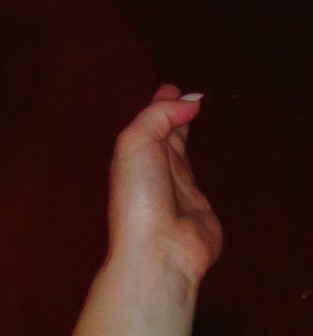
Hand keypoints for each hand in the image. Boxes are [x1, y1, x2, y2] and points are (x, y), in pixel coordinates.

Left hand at [107, 86, 223, 293]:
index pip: (148, 121)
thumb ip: (160, 117)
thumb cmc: (141, 192)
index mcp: (134, 153)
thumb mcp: (137, 143)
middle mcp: (153, 168)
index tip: (172, 87)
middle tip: (185, 97)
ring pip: (180, 152)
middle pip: (163, 134)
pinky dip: (199, 163)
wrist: (159, 248)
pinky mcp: (200, 206)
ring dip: (183, 134)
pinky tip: (200, 158)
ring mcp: (177, 188)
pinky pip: (201, 178)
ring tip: (191, 115)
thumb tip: (190, 101)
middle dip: (171, 114)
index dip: (160, 104)